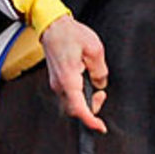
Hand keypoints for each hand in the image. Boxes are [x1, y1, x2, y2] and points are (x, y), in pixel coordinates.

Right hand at [41, 15, 108, 132]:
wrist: (52, 26)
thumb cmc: (70, 34)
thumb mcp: (95, 49)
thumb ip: (100, 71)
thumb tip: (100, 84)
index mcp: (69, 79)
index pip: (78, 108)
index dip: (90, 121)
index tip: (100, 127)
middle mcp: (59, 85)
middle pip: (75, 110)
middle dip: (91, 108)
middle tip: (101, 94)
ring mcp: (56, 84)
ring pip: (72, 104)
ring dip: (86, 100)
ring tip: (95, 86)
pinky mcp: (57, 81)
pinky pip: (69, 95)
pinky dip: (80, 95)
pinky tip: (87, 81)